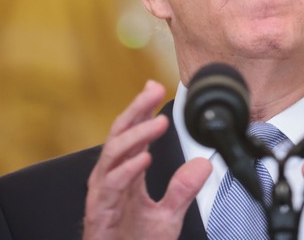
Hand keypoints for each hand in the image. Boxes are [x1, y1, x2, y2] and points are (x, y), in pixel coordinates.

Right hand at [83, 80, 211, 239]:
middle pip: (119, 134)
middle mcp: (111, 178)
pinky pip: (113, 184)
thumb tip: (203, 164)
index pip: (132, 134)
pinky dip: (128, 168)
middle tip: (152, 90)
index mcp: (125, 174)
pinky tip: (144, 157)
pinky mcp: (100, 210)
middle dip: (136, 109)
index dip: (142, 110)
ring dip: (137, 134)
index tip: (155, 88)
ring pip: (113, 153)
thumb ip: (183, 189)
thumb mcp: (167, 215)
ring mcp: (103, 193)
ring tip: (157, 122)